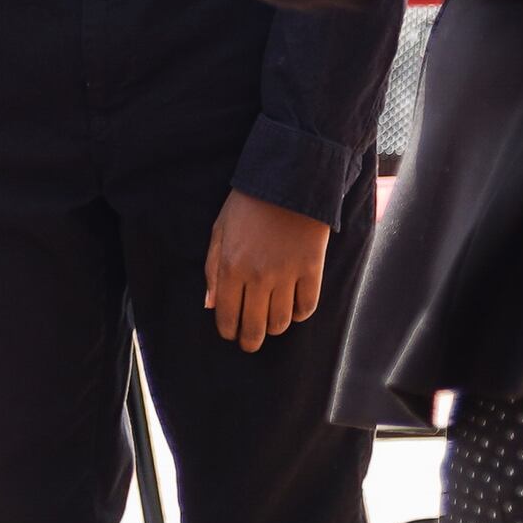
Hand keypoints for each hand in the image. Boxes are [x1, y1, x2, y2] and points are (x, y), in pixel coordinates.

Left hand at [204, 189, 331, 350]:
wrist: (288, 179)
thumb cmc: (248, 204)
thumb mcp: (219, 231)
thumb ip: (212, 269)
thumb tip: (210, 305)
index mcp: (231, 266)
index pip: (227, 315)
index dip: (228, 331)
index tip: (231, 334)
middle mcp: (258, 276)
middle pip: (255, 327)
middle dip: (250, 341)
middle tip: (250, 342)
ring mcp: (287, 275)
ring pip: (282, 322)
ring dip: (275, 327)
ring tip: (271, 323)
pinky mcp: (311, 270)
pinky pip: (307, 306)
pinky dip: (300, 313)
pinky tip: (294, 308)